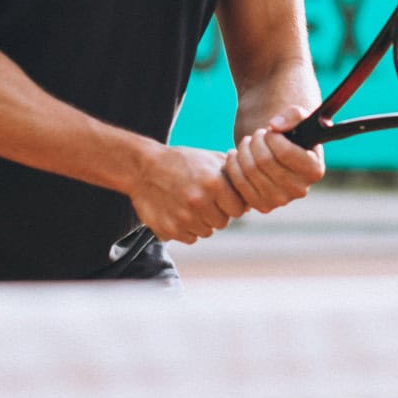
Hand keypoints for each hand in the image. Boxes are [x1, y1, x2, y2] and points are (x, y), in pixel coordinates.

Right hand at [128, 145, 247, 244]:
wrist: (142, 168)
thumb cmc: (182, 162)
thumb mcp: (210, 159)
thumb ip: (234, 174)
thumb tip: (254, 191)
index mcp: (214, 183)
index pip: (239, 210)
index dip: (233, 205)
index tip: (224, 198)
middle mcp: (200, 202)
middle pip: (223, 223)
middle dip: (217, 213)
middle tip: (205, 201)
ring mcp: (183, 218)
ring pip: (207, 232)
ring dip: (202, 222)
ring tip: (190, 204)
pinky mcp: (169, 230)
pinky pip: (190, 238)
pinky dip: (187, 229)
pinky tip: (178, 212)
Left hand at [224, 109, 326, 213]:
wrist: (281, 156)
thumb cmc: (292, 135)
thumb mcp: (299, 118)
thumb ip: (293, 114)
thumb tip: (275, 126)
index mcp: (315, 170)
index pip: (285, 152)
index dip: (272, 137)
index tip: (270, 131)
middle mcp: (300, 190)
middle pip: (264, 161)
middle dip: (256, 141)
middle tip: (257, 135)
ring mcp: (281, 200)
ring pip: (249, 170)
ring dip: (243, 150)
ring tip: (248, 142)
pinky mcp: (262, 206)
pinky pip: (239, 183)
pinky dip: (233, 165)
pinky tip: (236, 154)